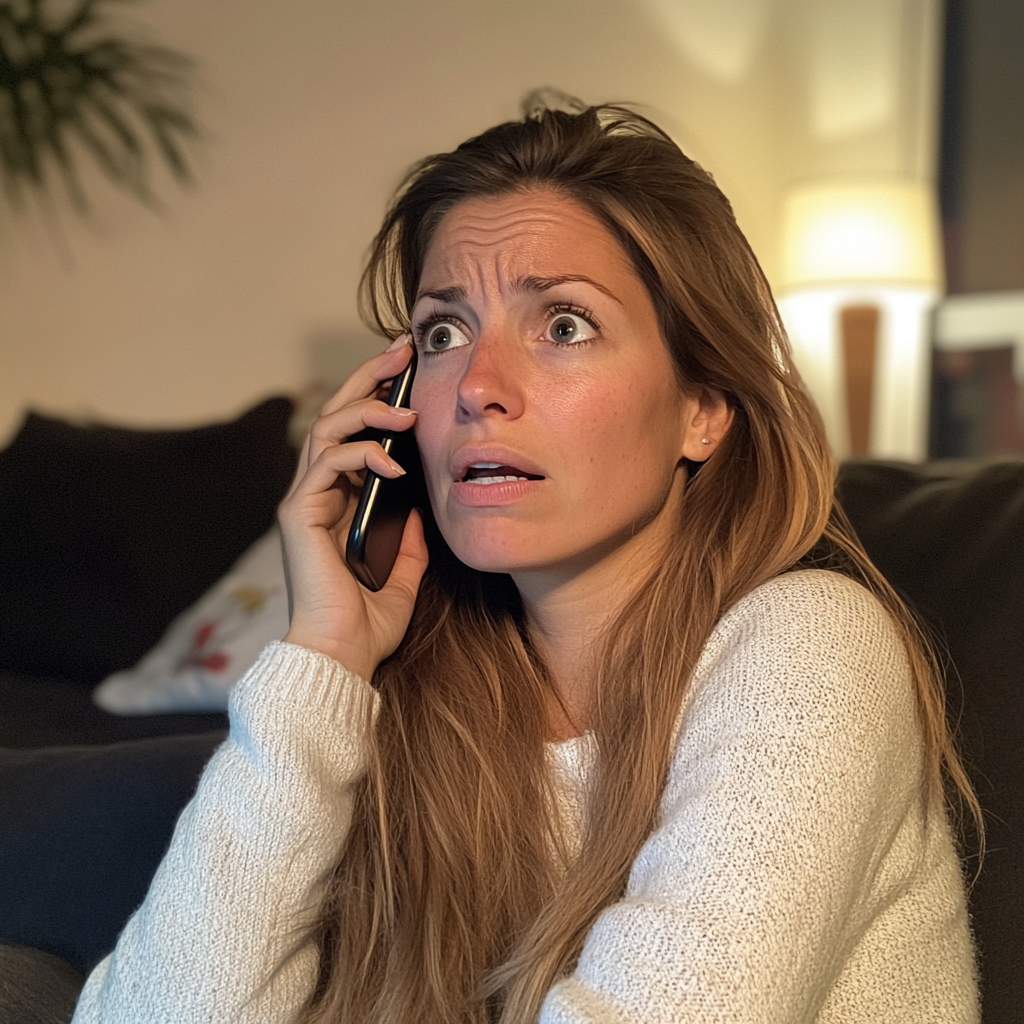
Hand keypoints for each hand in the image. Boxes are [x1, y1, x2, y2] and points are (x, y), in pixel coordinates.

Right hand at [278, 337, 428, 679]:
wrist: (343, 657)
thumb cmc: (369, 622)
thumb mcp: (405, 570)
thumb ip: (411, 537)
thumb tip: (426, 505)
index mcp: (337, 503)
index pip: (353, 433)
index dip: (377, 397)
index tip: (408, 372)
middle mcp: (316, 495)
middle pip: (335, 415)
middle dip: (368, 379)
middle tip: (401, 351)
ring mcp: (304, 502)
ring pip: (326, 429)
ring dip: (367, 409)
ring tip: (406, 410)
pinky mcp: (299, 515)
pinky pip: (327, 463)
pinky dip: (361, 453)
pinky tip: (394, 461)